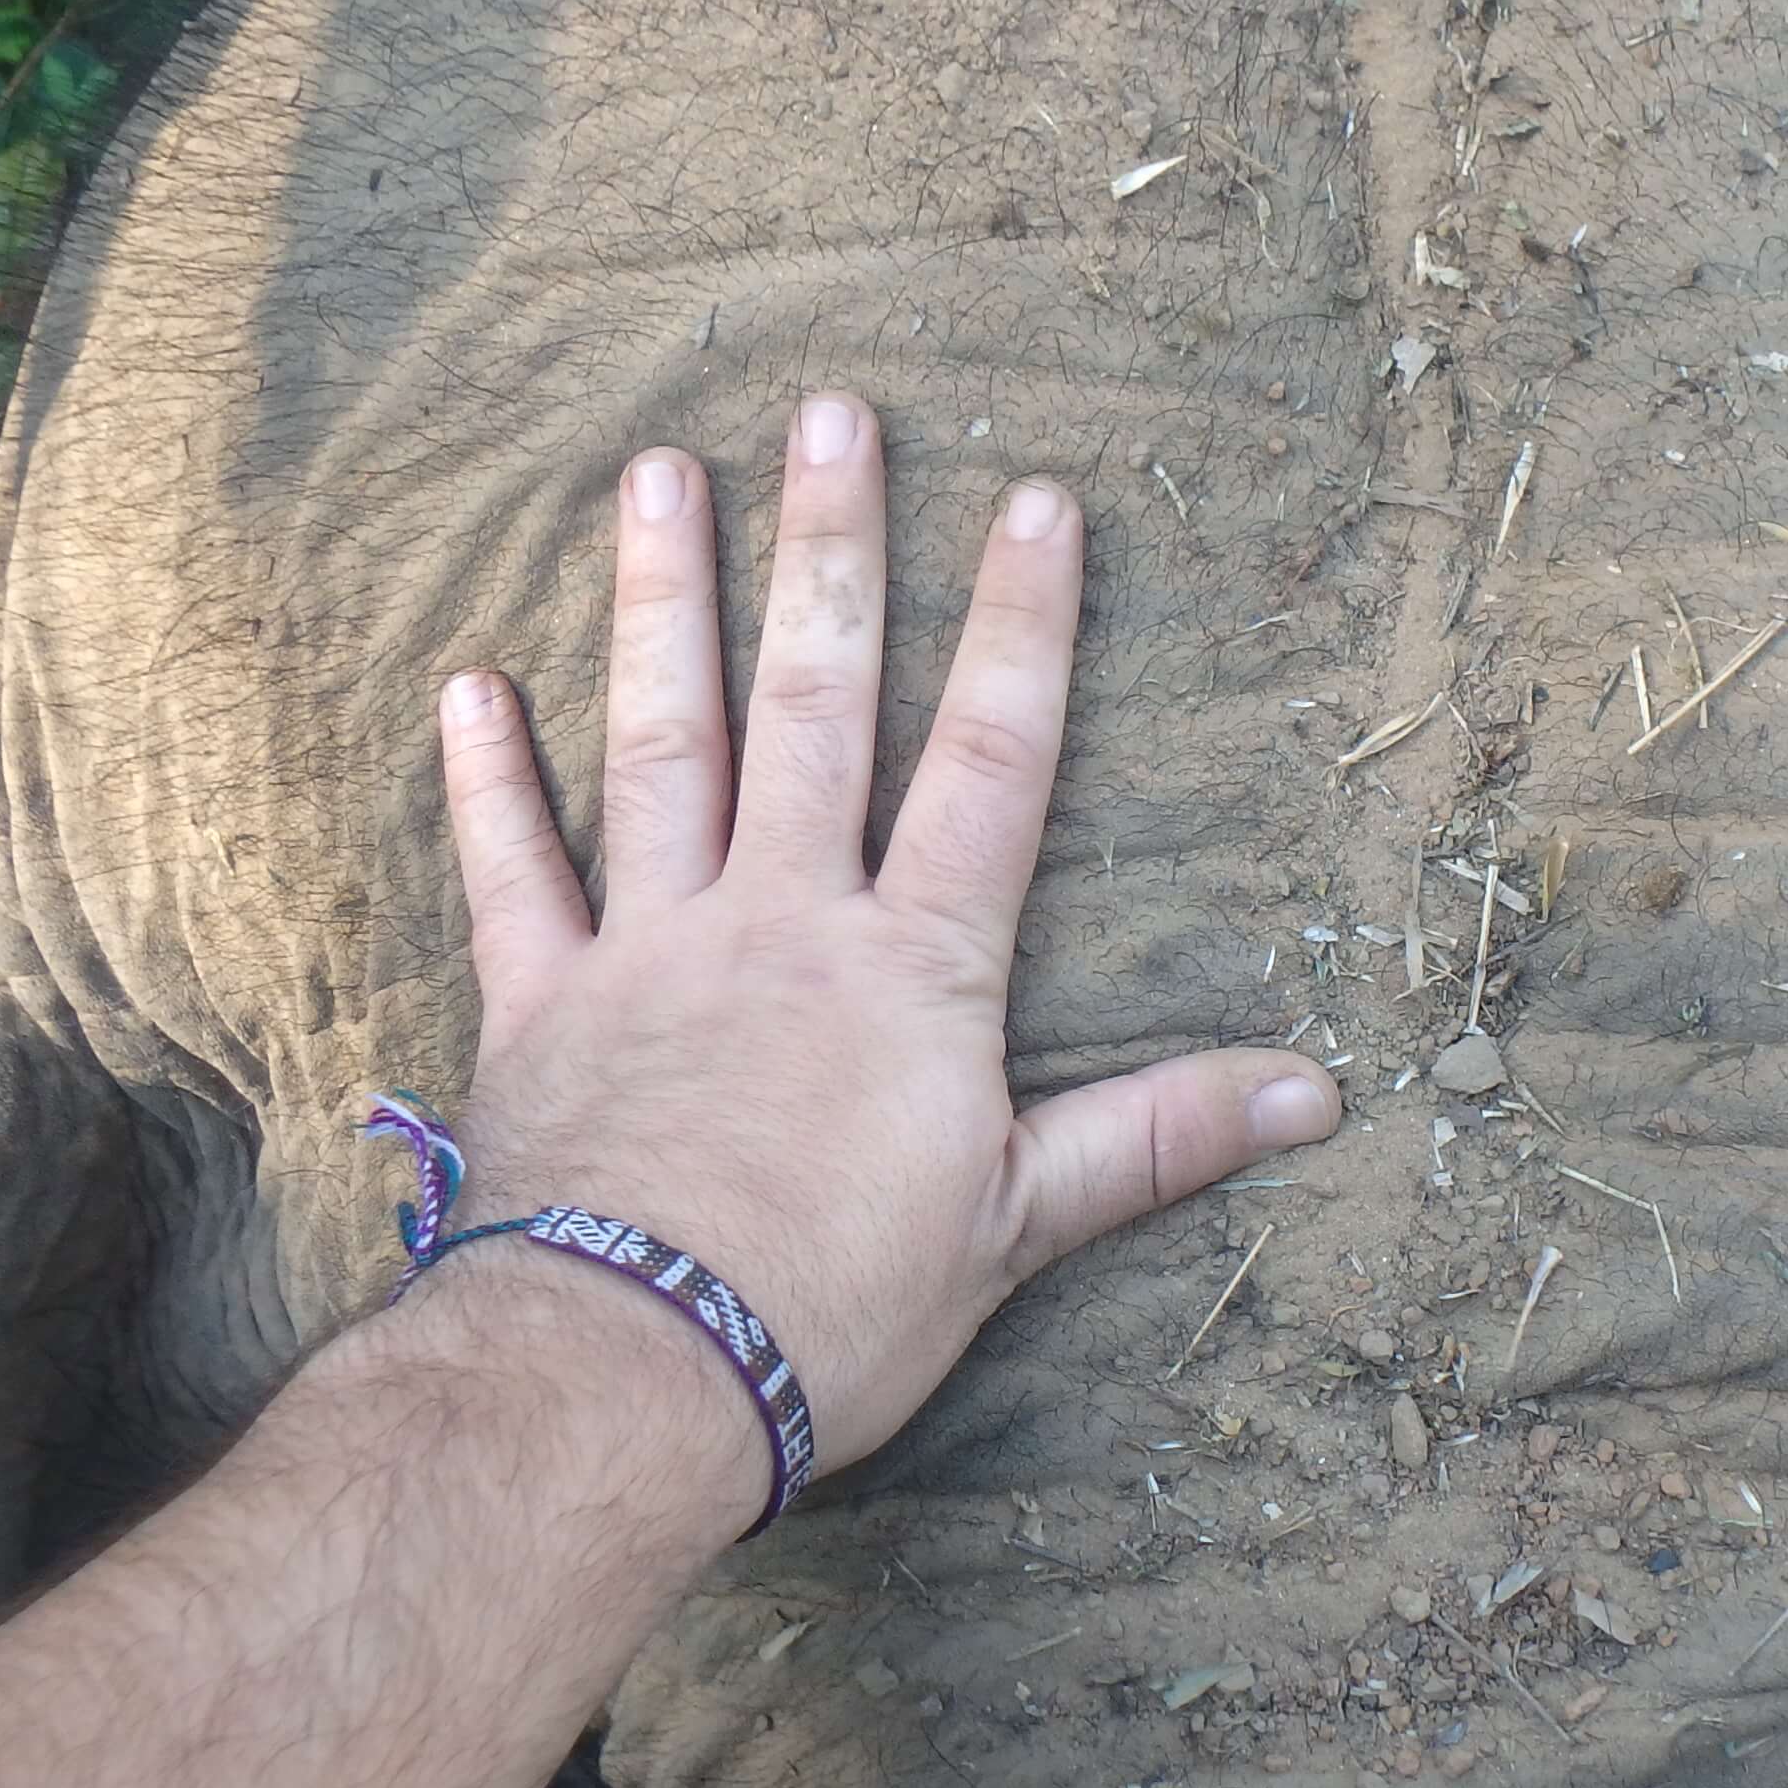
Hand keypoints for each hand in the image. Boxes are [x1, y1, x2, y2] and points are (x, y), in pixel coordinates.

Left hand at [426, 390, 1339, 1497]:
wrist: (637, 1372)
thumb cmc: (840, 1309)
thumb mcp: (1024, 1222)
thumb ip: (1158, 1136)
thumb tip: (1317, 1093)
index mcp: (915, 967)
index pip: (993, 762)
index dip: (1026, 629)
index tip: (1041, 500)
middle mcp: (785, 919)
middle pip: (821, 703)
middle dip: (834, 552)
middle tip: (831, 415)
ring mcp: (655, 948)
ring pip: (666, 741)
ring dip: (665, 602)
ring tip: (660, 473)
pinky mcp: (544, 1007)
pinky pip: (512, 873)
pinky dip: (487, 781)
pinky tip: (469, 686)